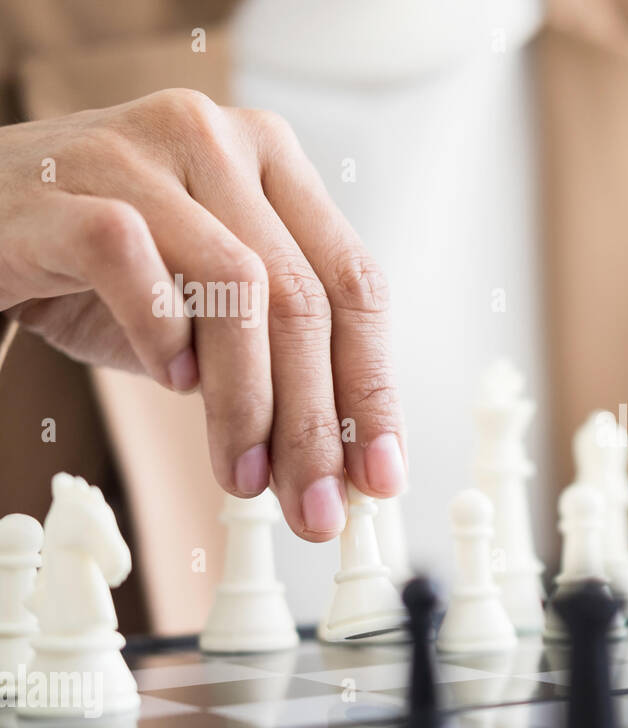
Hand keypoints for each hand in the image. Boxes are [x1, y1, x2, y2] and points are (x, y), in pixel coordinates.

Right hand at [0, 88, 404, 540]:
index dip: (374, 388)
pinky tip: (169, 381)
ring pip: (238, 288)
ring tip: (244, 475)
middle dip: (317, 422)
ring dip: (249, 404)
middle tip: (317, 507)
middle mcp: (219, 140)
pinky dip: (162, 336)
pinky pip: (136, 266)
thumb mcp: (208, 311)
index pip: (355, 284)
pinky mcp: (69, 186)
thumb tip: (341, 462)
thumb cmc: (94, 269)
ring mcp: (142, 153)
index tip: (379, 474)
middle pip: (304, 298)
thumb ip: (276, 361)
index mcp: (272, 162)